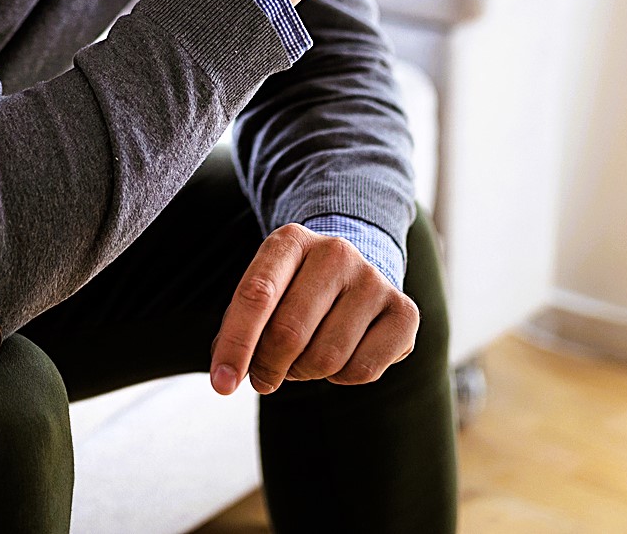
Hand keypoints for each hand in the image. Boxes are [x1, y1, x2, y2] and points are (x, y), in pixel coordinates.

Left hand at [209, 224, 419, 395]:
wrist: (353, 273)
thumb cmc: (296, 290)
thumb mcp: (265, 292)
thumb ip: (240, 328)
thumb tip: (227, 375)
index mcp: (291, 240)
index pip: (257, 295)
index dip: (236, 345)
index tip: (221, 385)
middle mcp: (336, 252)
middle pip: (289, 332)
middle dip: (268, 367)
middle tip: (264, 377)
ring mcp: (374, 279)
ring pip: (326, 357)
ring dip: (305, 373)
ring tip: (303, 359)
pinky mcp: (405, 311)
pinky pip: (362, 371)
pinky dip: (341, 378)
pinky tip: (341, 355)